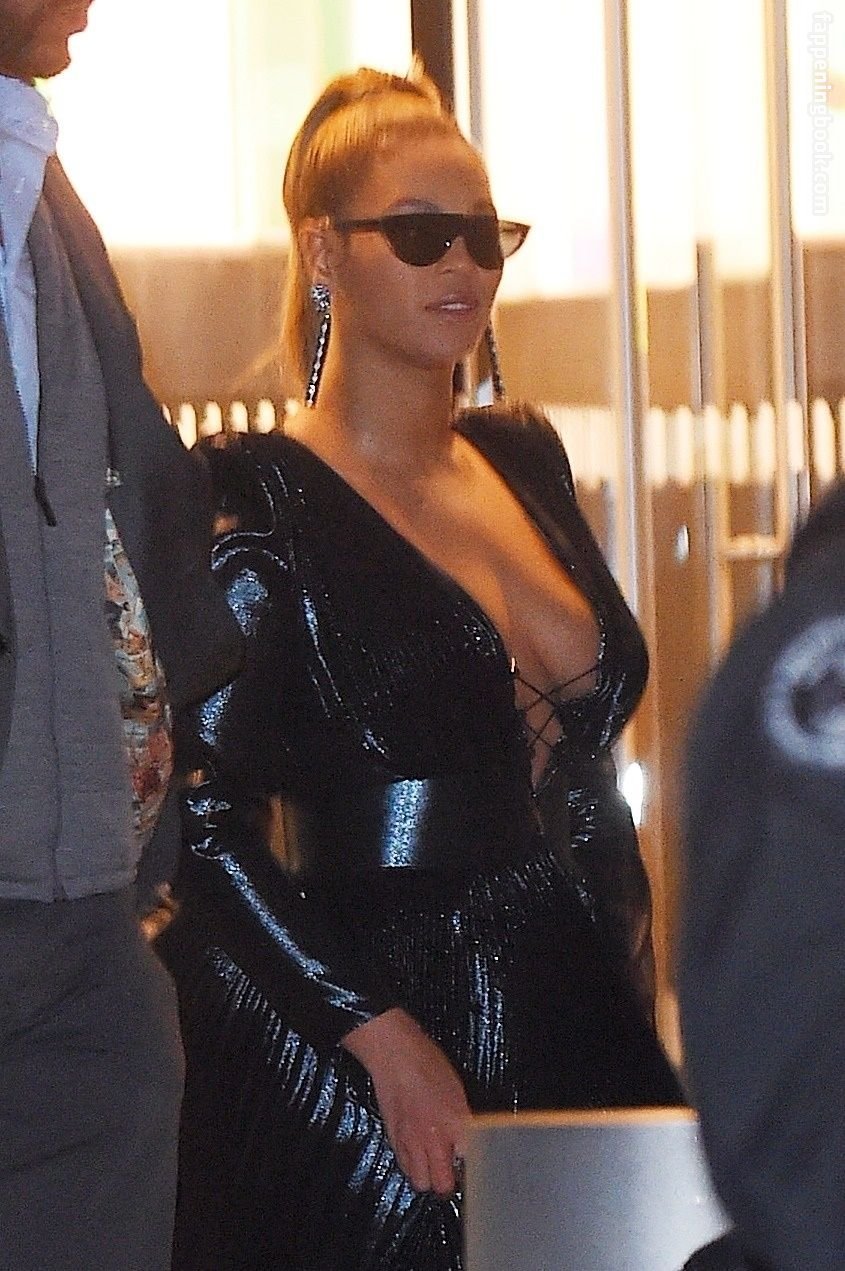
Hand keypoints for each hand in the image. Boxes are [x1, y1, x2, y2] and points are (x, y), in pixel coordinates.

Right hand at [342, 1007, 469, 1194]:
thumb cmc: (427, 1064)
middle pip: (442, 1185)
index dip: (473, 1168)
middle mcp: (432, 1138)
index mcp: (455, 1124)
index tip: (474, 1166)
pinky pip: (404, 1167)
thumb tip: (469, 1142)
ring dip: (429, 1178)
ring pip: (421, 1182)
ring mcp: (410, 1141)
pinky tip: (417, 1153)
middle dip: (450, 1182)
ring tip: (434, 1165)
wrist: (395, 1055)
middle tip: (453, 1171)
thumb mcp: (458, 1090)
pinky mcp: (393, 1139)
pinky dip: (411, 1166)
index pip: (470, 1164)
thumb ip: (464, 1121)